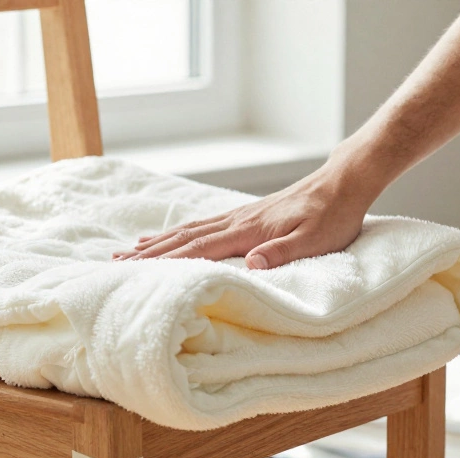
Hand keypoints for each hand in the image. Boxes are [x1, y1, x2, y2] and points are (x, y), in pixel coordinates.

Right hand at [113, 163, 378, 268]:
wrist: (343, 182)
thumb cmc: (333, 216)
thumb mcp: (315, 241)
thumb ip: (282, 253)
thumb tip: (251, 264)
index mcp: (248, 231)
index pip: (199, 249)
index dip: (167, 262)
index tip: (136, 272)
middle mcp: (236, 221)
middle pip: (184, 237)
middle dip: (150, 253)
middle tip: (116, 263)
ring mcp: (239, 215)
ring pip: (190, 229)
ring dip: (159, 242)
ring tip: (131, 250)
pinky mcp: (246, 214)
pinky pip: (204, 224)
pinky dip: (180, 231)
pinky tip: (173, 235)